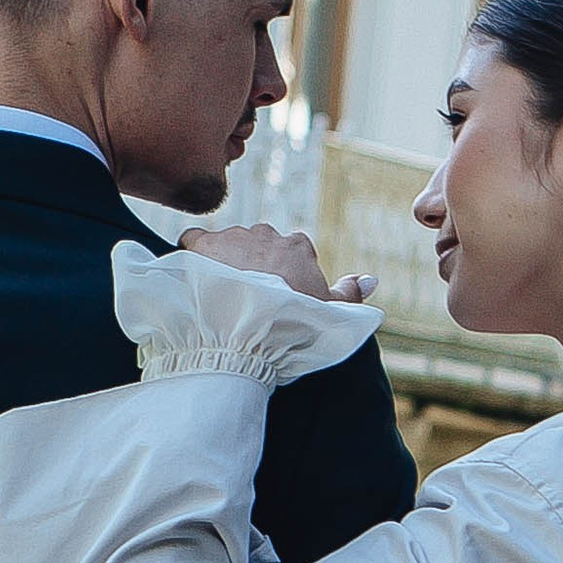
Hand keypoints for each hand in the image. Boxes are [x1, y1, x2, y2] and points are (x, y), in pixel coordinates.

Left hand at [179, 223, 375, 305]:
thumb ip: (350, 293)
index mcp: (297, 246)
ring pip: (227, 245)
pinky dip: (191, 256)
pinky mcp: (204, 244)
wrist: (251, 329)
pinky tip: (192, 277)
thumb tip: (370, 279)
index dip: (281, 277)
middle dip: (250, 268)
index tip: (274, 299)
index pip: (289, 253)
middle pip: (256, 247)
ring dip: (222, 264)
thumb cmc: (295, 323)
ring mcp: (234, 237)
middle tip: (243, 300)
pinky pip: (192, 241)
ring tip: (217, 297)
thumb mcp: (331, 313)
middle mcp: (267, 233)